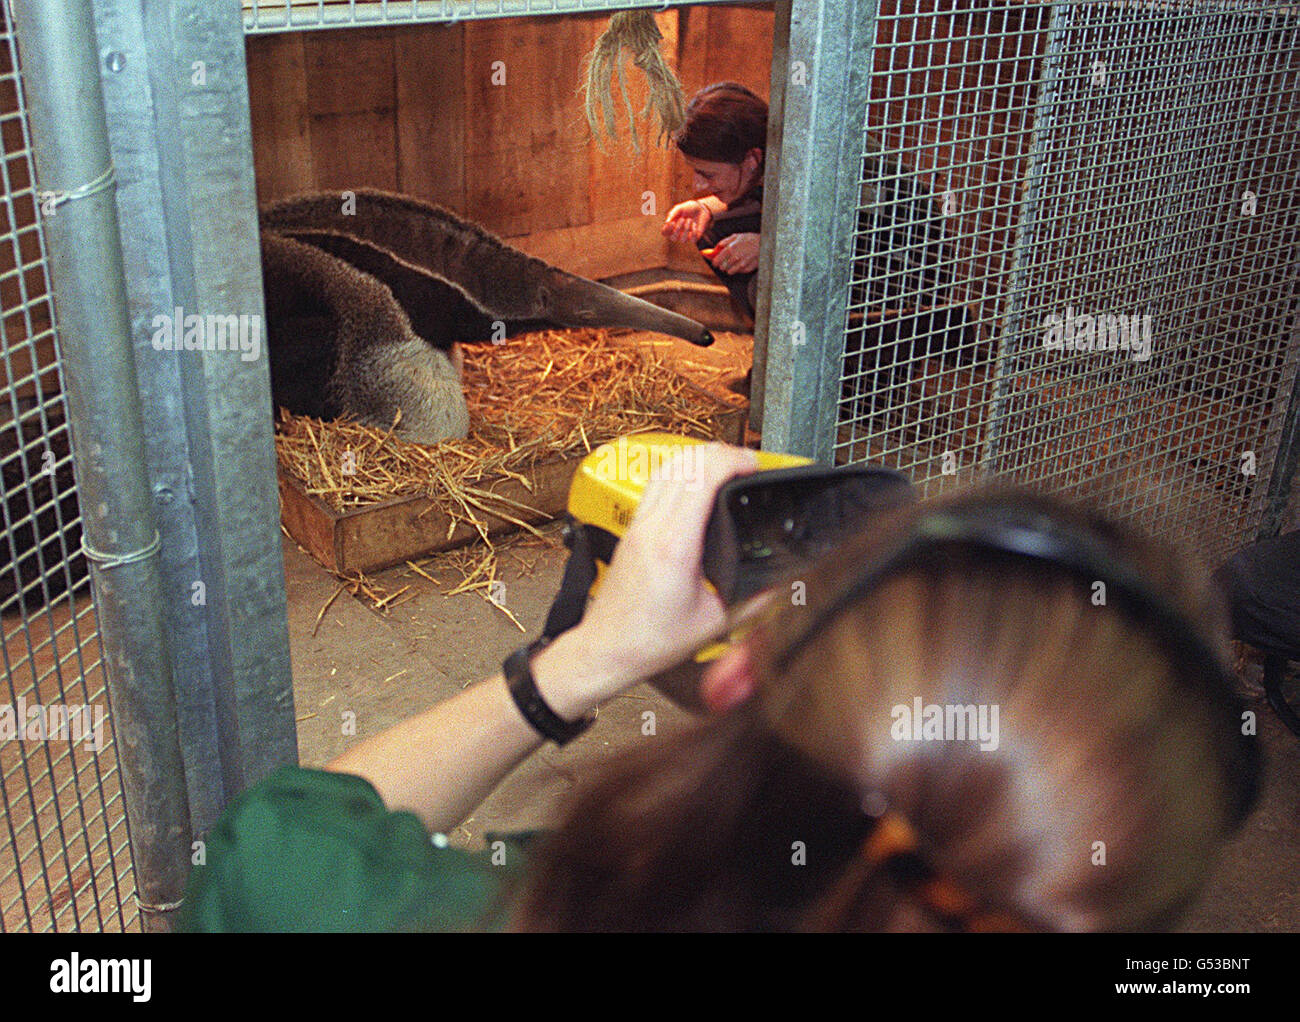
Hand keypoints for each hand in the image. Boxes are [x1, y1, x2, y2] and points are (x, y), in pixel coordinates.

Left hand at [552, 443, 759, 703]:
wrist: (608, 649)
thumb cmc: (651, 640)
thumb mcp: (716, 622)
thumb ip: (753, 598)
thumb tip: (783, 580)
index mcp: (675, 546)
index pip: (702, 477)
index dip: (734, 460)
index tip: (755, 465)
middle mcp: (652, 527)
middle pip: (686, 461)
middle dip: (723, 453)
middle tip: (748, 464)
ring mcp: (638, 524)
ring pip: (668, 465)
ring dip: (700, 457)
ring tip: (727, 467)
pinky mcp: (632, 528)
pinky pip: (656, 482)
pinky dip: (682, 470)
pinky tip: (698, 481)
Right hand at [661, 200, 713, 242]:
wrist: (701, 208)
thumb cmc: (688, 208)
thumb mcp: (679, 208)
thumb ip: (672, 214)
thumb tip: (666, 222)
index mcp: (672, 226)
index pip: (664, 233)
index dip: (666, 230)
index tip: (672, 222)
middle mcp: (678, 233)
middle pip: (673, 238)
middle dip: (677, 229)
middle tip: (682, 219)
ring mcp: (686, 236)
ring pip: (683, 240)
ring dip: (686, 229)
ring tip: (690, 219)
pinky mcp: (695, 237)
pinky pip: (692, 240)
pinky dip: (693, 232)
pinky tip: (694, 224)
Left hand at [707, 233, 759, 274]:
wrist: (764, 243)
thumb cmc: (750, 238)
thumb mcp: (736, 236)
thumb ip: (724, 242)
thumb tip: (715, 248)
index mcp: (730, 248)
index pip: (717, 260)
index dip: (714, 263)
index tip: (714, 263)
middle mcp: (735, 258)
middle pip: (722, 267)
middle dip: (722, 265)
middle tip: (725, 263)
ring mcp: (741, 264)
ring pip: (729, 272)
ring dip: (729, 269)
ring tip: (733, 263)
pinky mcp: (747, 269)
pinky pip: (738, 272)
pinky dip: (738, 269)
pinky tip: (741, 264)